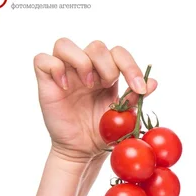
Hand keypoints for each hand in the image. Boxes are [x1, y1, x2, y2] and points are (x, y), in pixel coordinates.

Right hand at [33, 38, 157, 162]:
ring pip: (64, 44)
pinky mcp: (46, 83)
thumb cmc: (102, 132)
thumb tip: (153, 82)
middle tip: (109, 86)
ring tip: (89, 85)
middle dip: (108, 65)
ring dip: (82, 62)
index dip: (130, 67)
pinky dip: (54, 68)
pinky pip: (42, 60)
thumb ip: (135, 98)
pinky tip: (65, 87)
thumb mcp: (124, 117)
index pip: (118, 53)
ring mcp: (64, 73)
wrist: (83, 152)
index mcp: (106, 73)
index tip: (139, 89)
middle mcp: (85, 69)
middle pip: (96, 46)